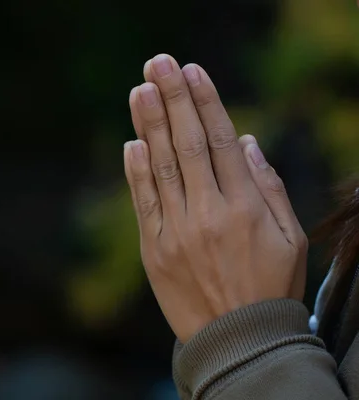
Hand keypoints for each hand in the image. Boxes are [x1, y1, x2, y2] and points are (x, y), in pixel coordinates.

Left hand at [124, 54, 307, 342]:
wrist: (237, 342)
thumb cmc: (271, 287)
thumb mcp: (291, 239)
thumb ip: (269, 187)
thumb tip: (244, 142)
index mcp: (246, 208)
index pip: (220, 142)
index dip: (206, 102)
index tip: (193, 72)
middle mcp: (208, 214)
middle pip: (186, 144)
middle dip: (173, 99)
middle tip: (159, 62)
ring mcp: (177, 232)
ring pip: (160, 168)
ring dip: (149, 125)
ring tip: (141, 89)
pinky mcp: (153, 250)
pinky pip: (143, 203)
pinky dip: (136, 172)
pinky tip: (131, 142)